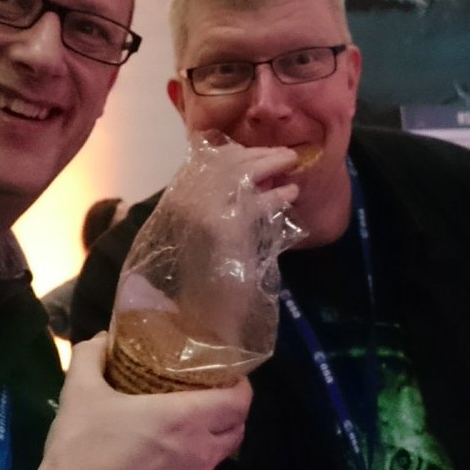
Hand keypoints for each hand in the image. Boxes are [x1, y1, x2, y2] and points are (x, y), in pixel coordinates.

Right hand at [20, 333, 251, 469]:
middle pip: (237, 429)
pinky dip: (194, 467)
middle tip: (208, 396)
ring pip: (220, 457)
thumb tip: (101, 340)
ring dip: (212, 440)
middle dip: (230, 411)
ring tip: (187, 428)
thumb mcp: (79, 395)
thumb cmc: (81, 452)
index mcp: (186, 420)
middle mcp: (200, 454)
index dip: (241, 385)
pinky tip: (166, 461)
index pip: (241, 400)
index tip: (227, 375)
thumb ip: (90, 358)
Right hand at [118, 132, 302, 348]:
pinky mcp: (225, 227)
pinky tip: (290, 195)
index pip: (207, 160)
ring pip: (242, 174)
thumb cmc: (208, 277)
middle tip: (285, 155)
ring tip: (291, 165)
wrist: (202, 318)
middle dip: (259, 154)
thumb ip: (220, 203)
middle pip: (226, 162)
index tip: (257, 152)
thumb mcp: (208, 231)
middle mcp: (185, 200)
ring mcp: (203, 212)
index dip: (236, 152)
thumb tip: (251, 175)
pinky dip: (277, 196)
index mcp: (177, 199)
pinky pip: (257, 202)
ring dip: (271, 164)